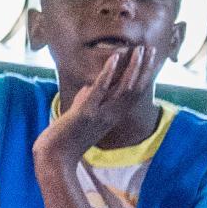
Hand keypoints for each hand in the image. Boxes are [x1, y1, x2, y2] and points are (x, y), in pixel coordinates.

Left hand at [36, 39, 157, 168]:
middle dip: (144, 68)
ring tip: (140, 49)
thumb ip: (86, 101)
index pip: (134, 94)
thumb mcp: (80, 116)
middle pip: (135, 89)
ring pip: (124, 88)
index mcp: (112, 116)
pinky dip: (108, 73)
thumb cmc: (65, 139)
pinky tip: (115, 57)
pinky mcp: (86, 113)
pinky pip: (100, 90)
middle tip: (152, 48)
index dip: (143, 76)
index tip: (149, 59)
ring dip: (133, 67)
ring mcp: (100, 114)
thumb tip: (89, 87)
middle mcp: (111, 115)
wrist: (54, 159)